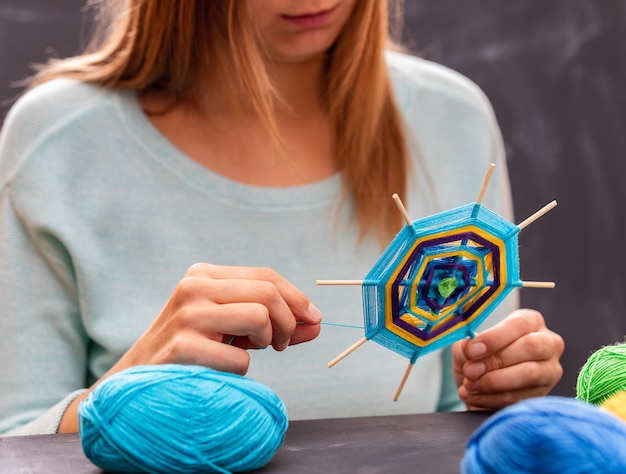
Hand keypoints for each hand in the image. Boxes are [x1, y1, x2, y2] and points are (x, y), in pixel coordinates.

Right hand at [117, 263, 321, 375]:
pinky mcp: (183, 346)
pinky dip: (242, 369)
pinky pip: (240, 358)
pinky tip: (222, 369)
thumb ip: (274, 322)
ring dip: (267, 341)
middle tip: (281, 344)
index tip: (315, 318)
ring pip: (259, 317)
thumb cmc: (193, 350)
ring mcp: (187, 315)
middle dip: (288, 321)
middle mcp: (194, 286)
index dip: (297, 298)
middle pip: (267, 292)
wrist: (137, 380)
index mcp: (204, 274)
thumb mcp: (233, 328)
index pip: (265, 275)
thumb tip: (317, 323)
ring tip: (252, 352)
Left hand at [452, 309, 563, 409]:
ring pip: (530, 374)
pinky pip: (521, 397)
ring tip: (469, 385)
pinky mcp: (545, 394)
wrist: (480, 385)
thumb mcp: (468, 347)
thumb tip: (468, 348)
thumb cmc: (477, 358)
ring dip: (494, 382)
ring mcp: (550, 370)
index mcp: (530, 321)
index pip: (519, 324)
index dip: (495, 337)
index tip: (472, 350)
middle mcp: (548, 343)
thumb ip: (467, 345)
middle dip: (496, 361)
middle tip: (470, 371)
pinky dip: (492, 399)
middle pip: (531, 347)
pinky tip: (473, 397)